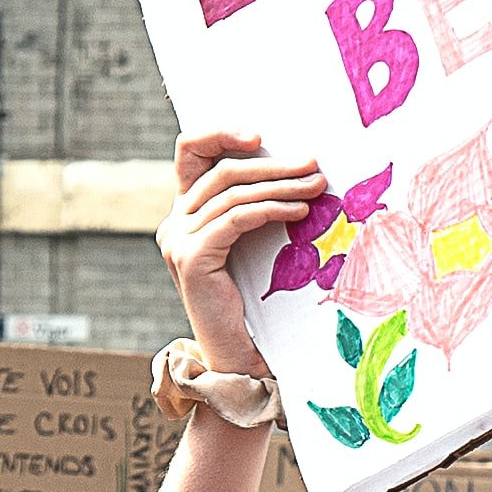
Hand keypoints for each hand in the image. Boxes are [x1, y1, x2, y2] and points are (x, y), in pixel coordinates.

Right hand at [159, 128, 323, 376]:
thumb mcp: (252, 245)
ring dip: (281, 186)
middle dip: (273, 164)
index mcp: (184, 214)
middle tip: (314, 165)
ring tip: (318, 187)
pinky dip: (272, 209)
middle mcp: (173, 223)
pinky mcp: (191, 259)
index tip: (260, 136)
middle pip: (222, 170)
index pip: (190, 152)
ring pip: (233, 193)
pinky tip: (300, 213)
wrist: (239, 358)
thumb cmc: (254, 304)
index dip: (220, 134)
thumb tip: (299, 168)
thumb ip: (255, 208)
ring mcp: (178, 241)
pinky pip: (236, 218)